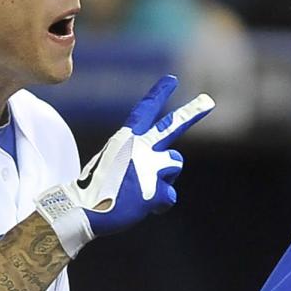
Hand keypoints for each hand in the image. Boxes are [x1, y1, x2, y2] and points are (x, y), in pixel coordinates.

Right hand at [35, 75, 213, 256]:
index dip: (158, 95)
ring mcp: (149, 168)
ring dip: (165, 178)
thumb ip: (141, 161)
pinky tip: (141, 206)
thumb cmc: (98, 189)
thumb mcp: (116, 165)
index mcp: (125, 139)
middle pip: (171, 127)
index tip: (172, 80)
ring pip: (175, 164)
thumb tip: (164, 172)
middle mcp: (140, 148)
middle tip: (208, 101)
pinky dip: (159, 205)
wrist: (83, 210)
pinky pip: (169, 197)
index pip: (145, 111)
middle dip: (191, 113)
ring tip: (141, 190)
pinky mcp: (155, 190)